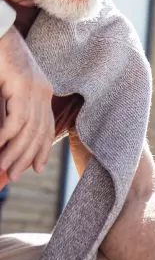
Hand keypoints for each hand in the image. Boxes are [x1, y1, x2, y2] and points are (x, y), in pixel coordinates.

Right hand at [0, 27, 53, 181]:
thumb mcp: (5, 85)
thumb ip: (8, 106)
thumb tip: (5, 132)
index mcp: (42, 91)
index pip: (46, 127)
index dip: (42, 150)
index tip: (35, 169)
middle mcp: (43, 91)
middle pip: (39, 133)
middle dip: (26, 157)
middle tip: (12, 176)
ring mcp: (34, 87)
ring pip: (29, 130)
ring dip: (14, 152)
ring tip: (3, 168)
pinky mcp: (22, 84)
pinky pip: (17, 118)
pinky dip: (6, 135)